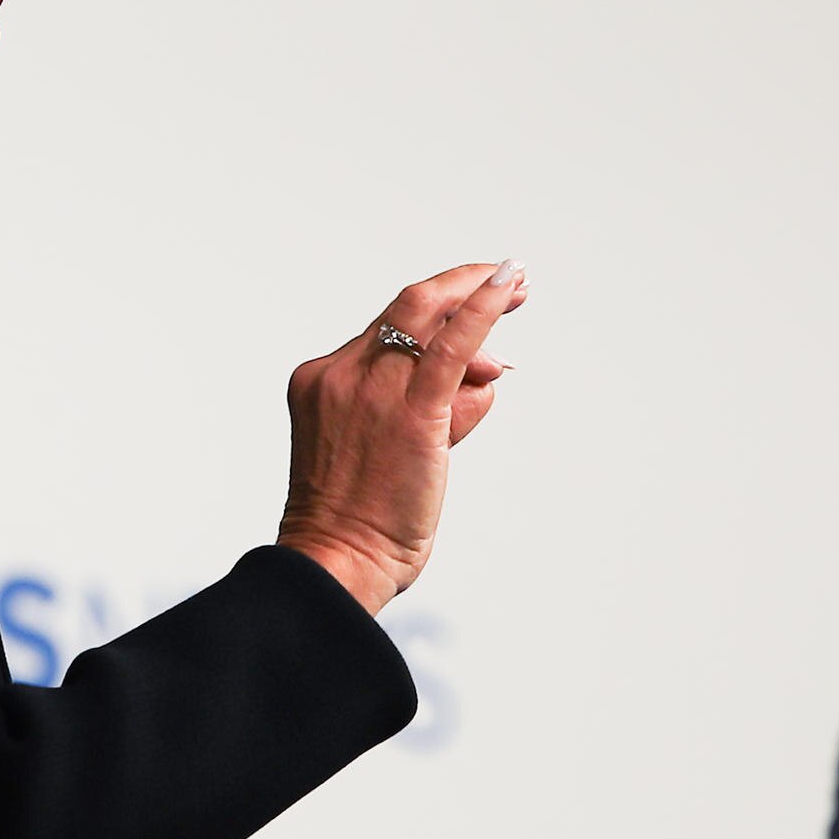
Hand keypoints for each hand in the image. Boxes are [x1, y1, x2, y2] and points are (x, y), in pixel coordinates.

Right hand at [279, 260, 522, 612]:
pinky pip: (451, 345)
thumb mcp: (386, 446)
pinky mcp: (411, 412)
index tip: (468, 299)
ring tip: (516, 292)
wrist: (338, 559)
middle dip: (460, 286)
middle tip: (506, 279)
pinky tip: (505, 281)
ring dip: (479, 300)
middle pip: (409, 312)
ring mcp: (372, 389)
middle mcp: (341, 374)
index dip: (435, 313)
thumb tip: (490, 371)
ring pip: (433, 324)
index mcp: (321, 379)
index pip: (386, 332)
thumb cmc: (360, 518)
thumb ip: (433, 403)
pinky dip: (480, 307)